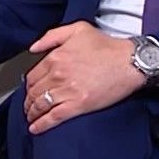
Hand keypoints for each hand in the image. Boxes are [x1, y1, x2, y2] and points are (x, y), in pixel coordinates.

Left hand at [22, 22, 142, 133]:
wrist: (130, 62)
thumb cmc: (108, 46)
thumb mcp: (78, 30)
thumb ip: (51, 36)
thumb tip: (33, 49)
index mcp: (55, 57)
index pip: (32, 76)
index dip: (29, 86)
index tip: (30, 90)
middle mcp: (57, 75)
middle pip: (34, 92)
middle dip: (28, 101)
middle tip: (28, 106)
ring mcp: (67, 91)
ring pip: (41, 105)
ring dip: (32, 113)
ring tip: (31, 117)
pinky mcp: (78, 105)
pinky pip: (53, 117)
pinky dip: (41, 124)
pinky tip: (35, 128)